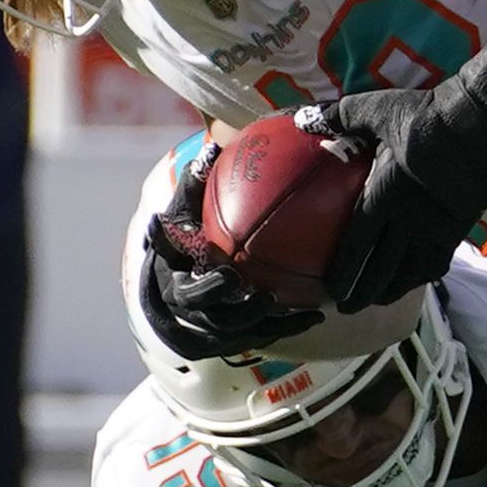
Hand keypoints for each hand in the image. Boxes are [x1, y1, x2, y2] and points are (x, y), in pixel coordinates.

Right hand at [139, 152, 317, 356]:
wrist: (173, 276)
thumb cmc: (184, 235)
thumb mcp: (185, 209)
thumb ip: (195, 183)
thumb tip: (214, 145)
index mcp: (172, 270)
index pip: (176, 272)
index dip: (194, 273)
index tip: (227, 272)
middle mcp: (182, 303)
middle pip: (204, 312)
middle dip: (231, 308)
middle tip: (260, 297)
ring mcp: (201, 326)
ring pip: (229, 332)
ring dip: (260, 324)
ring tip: (290, 309)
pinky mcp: (224, 341)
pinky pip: (254, 339)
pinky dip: (283, 329)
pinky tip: (314, 316)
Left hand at [300, 90, 479, 311]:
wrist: (481, 128)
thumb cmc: (424, 119)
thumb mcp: (376, 110)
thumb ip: (339, 116)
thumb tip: (303, 118)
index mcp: (383, 198)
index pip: (357, 246)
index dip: (343, 272)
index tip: (329, 289)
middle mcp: (409, 222)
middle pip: (383, 269)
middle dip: (363, 292)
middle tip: (347, 309)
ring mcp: (437, 228)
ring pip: (412, 271)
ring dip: (393, 290)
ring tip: (379, 301)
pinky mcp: (459, 227)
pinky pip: (438, 261)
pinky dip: (424, 275)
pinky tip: (417, 277)